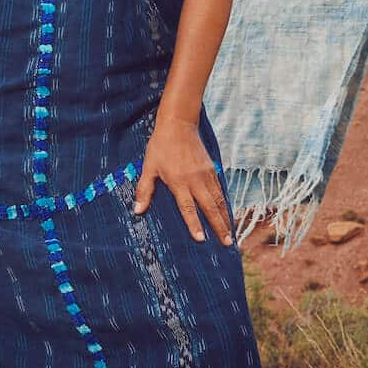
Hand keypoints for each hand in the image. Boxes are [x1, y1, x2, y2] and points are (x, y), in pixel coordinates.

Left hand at [133, 118, 232, 244]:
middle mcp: (196, 180)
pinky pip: (220, 190)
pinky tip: (226, 213)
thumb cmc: (161, 146)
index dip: (195, 225)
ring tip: (230, 234)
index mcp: (179, 182)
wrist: (179, 124)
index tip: (201, 240)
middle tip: (226, 243)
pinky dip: (224, 203)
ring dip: (225, 217)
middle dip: (218, 226)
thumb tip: (137, 210)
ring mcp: (206, 174)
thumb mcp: (148, 167)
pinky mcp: (212, 168)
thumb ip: (144, 190)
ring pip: (218, 200)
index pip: (188, 208)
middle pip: (210, 207)